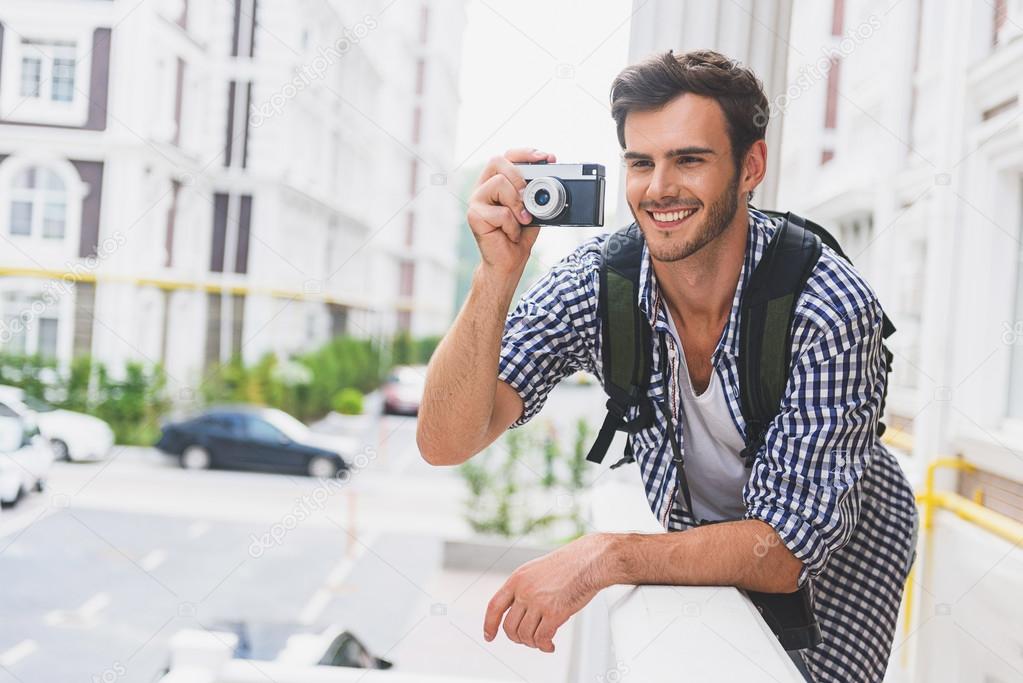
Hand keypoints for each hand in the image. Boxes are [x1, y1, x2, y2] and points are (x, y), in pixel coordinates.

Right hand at [467, 147, 556, 276]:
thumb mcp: (534, 208)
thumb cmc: (520, 234)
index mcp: (496, 181)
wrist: (509, 262)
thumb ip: (537, 192)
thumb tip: (551, 177)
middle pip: (497, 161)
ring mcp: (476, 201)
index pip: (507, 156)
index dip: (525, 153)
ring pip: (498, 183)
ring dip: (517, 203)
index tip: (546, 158)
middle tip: (528, 194)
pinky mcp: (474, 216)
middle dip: (518, 174)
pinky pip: (500, 212)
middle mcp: (483, 187)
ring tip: (521, 220)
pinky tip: (511, 234)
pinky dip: (513, 225)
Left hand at [483, 533, 612, 652]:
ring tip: (543, 641)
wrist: (589, 561)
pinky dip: (545, 646)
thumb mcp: (537, 570)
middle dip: (517, 638)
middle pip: (509, 626)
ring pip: (525, 635)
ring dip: (533, 643)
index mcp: (518, 578)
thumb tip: (520, 612)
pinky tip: (550, 645)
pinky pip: (542, 638)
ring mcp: (538, 602)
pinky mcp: (554, 613)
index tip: (489, 635)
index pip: (494, 606)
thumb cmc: (569, 564)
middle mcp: (524, 590)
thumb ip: (525, 588)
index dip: (489, 624)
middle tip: (528, 639)